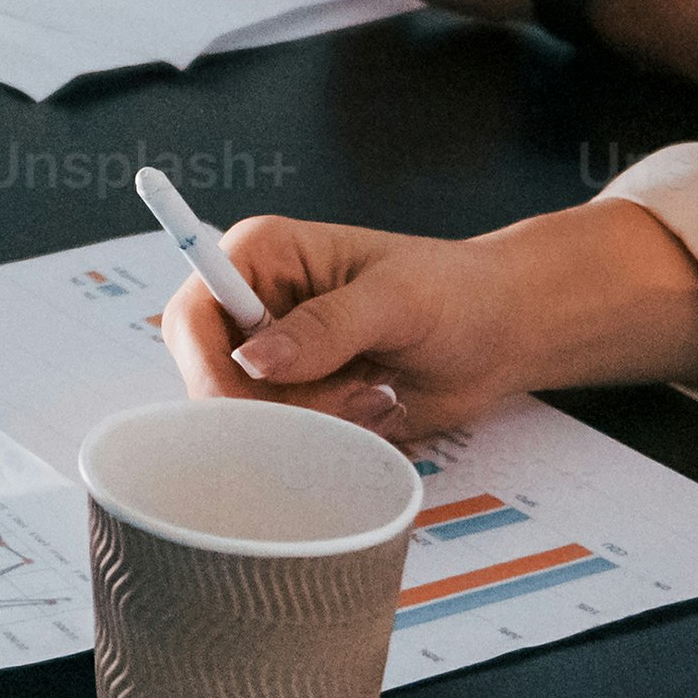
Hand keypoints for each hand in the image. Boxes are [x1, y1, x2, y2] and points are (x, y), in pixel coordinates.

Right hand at [161, 203, 697, 424]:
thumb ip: (326, 327)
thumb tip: (255, 360)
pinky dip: (331, 438)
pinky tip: (375, 406)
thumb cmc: (456, 293)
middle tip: (350, 393)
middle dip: (276, 405)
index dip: (206, 368)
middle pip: (211, 380)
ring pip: (252, 420)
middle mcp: (256, 306)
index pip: (194, 314)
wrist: (502, 333)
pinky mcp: (304, 401)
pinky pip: (289, 441)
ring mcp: (278, 360)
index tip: (244, 410)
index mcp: (261, 256)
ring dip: (314, 422)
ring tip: (374, 390)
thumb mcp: (395, 300)